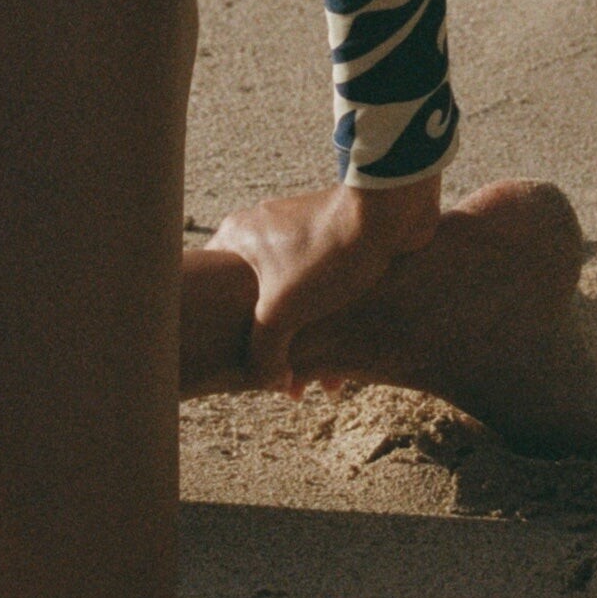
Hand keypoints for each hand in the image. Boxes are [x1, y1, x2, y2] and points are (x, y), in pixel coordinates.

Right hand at [208, 179, 441, 390]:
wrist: (389, 213)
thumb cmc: (325, 254)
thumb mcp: (280, 311)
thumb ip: (264, 351)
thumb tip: (273, 382)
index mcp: (239, 236)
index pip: (208, 285)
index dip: (218, 327)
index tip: (231, 358)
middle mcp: (264, 230)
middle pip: (255, 301)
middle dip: (273, 347)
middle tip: (284, 382)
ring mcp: (300, 234)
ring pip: (293, 300)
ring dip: (305, 343)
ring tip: (321, 384)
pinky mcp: (332, 240)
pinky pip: (321, 291)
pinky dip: (327, 326)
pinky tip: (345, 364)